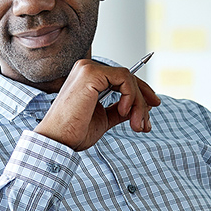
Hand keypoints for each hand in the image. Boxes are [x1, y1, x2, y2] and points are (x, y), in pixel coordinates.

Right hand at [35, 59, 160, 150]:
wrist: (58, 141)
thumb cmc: (74, 132)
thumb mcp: (104, 118)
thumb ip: (120, 109)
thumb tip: (140, 107)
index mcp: (88, 77)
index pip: (121, 78)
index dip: (140, 92)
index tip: (153, 107)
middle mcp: (87, 68)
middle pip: (128, 77)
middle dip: (142, 101)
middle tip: (146, 124)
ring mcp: (88, 68)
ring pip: (128, 79)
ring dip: (139, 103)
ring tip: (137, 125)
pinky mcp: (91, 73)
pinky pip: (124, 79)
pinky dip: (131, 96)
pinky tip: (125, 112)